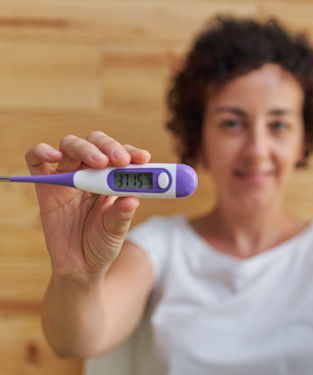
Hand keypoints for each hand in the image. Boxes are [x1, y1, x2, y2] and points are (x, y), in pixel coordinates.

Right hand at [25, 131, 150, 282]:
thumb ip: (122, 215)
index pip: (120, 155)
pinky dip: (41, 151)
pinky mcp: (45, 187)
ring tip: (99, 162)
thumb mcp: (116, 230)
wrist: (80, 267)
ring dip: (85, 148)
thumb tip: (132, 199)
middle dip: (109, 147)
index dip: (131, 152)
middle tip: (120, 160)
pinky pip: (36, 161)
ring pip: (70, 146)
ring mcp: (67, 178)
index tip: (143, 158)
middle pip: (95, 143)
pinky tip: (54, 156)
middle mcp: (90, 174)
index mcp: (112, 180)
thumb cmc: (102, 244)